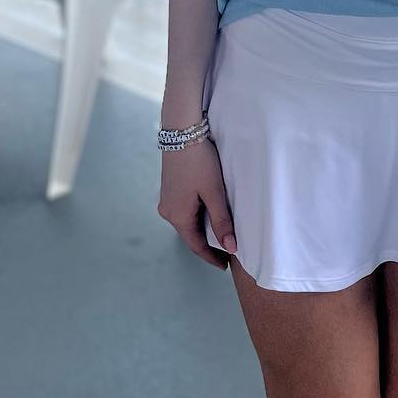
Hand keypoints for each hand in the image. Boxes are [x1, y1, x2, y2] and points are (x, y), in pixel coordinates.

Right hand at [157, 138, 236, 270]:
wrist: (181, 131)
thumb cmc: (198, 161)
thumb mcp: (214, 192)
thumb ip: (222, 220)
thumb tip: (230, 247)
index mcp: (178, 216)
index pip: (196, 246)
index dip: (211, 257)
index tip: (224, 266)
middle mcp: (168, 211)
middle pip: (190, 234)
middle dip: (207, 244)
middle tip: (226, 251)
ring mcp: (167, 200)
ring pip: (187, 222)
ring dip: (202, 229)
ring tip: (220, 233)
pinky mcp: (169, 189)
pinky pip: (184, 210)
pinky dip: (197, 216)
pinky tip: (208, 213)